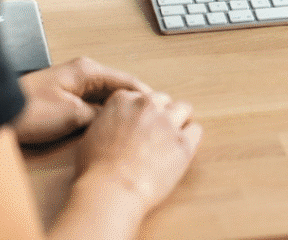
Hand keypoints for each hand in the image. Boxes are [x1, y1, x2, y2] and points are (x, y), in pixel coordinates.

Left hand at [13, 56, 147, 145]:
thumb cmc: (29, 110)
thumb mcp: (71, 115)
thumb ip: (98, 114)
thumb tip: (116, 117)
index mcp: (87, 70)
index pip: (126, 79)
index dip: (144, 94)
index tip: (160, 106)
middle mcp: (83, 73)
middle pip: (118, 87)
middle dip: (133, 102)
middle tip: (150, 118)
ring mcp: (74, 84)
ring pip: (105, 96)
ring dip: (117, 109)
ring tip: (133, 124)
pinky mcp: (65, 97)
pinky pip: (92, 103)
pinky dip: (103, 113)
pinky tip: (108, 125)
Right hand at [74, 87, 201, 216]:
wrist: (110, 191)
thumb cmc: (95, 171)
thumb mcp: (92, 135)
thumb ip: (108, 122)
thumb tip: (114, 125)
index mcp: (123, 100)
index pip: (140, 96)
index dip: (140, 112)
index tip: (140, 124)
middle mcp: (147, 105)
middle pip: (163, 100)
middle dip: (160, 113)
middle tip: (157, 132)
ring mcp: (167, 122)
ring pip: (183, 108)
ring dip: (179, 120)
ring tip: (173, 136)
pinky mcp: (183, 143)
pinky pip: (196, 130)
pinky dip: (190, 138)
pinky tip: (182, 149)